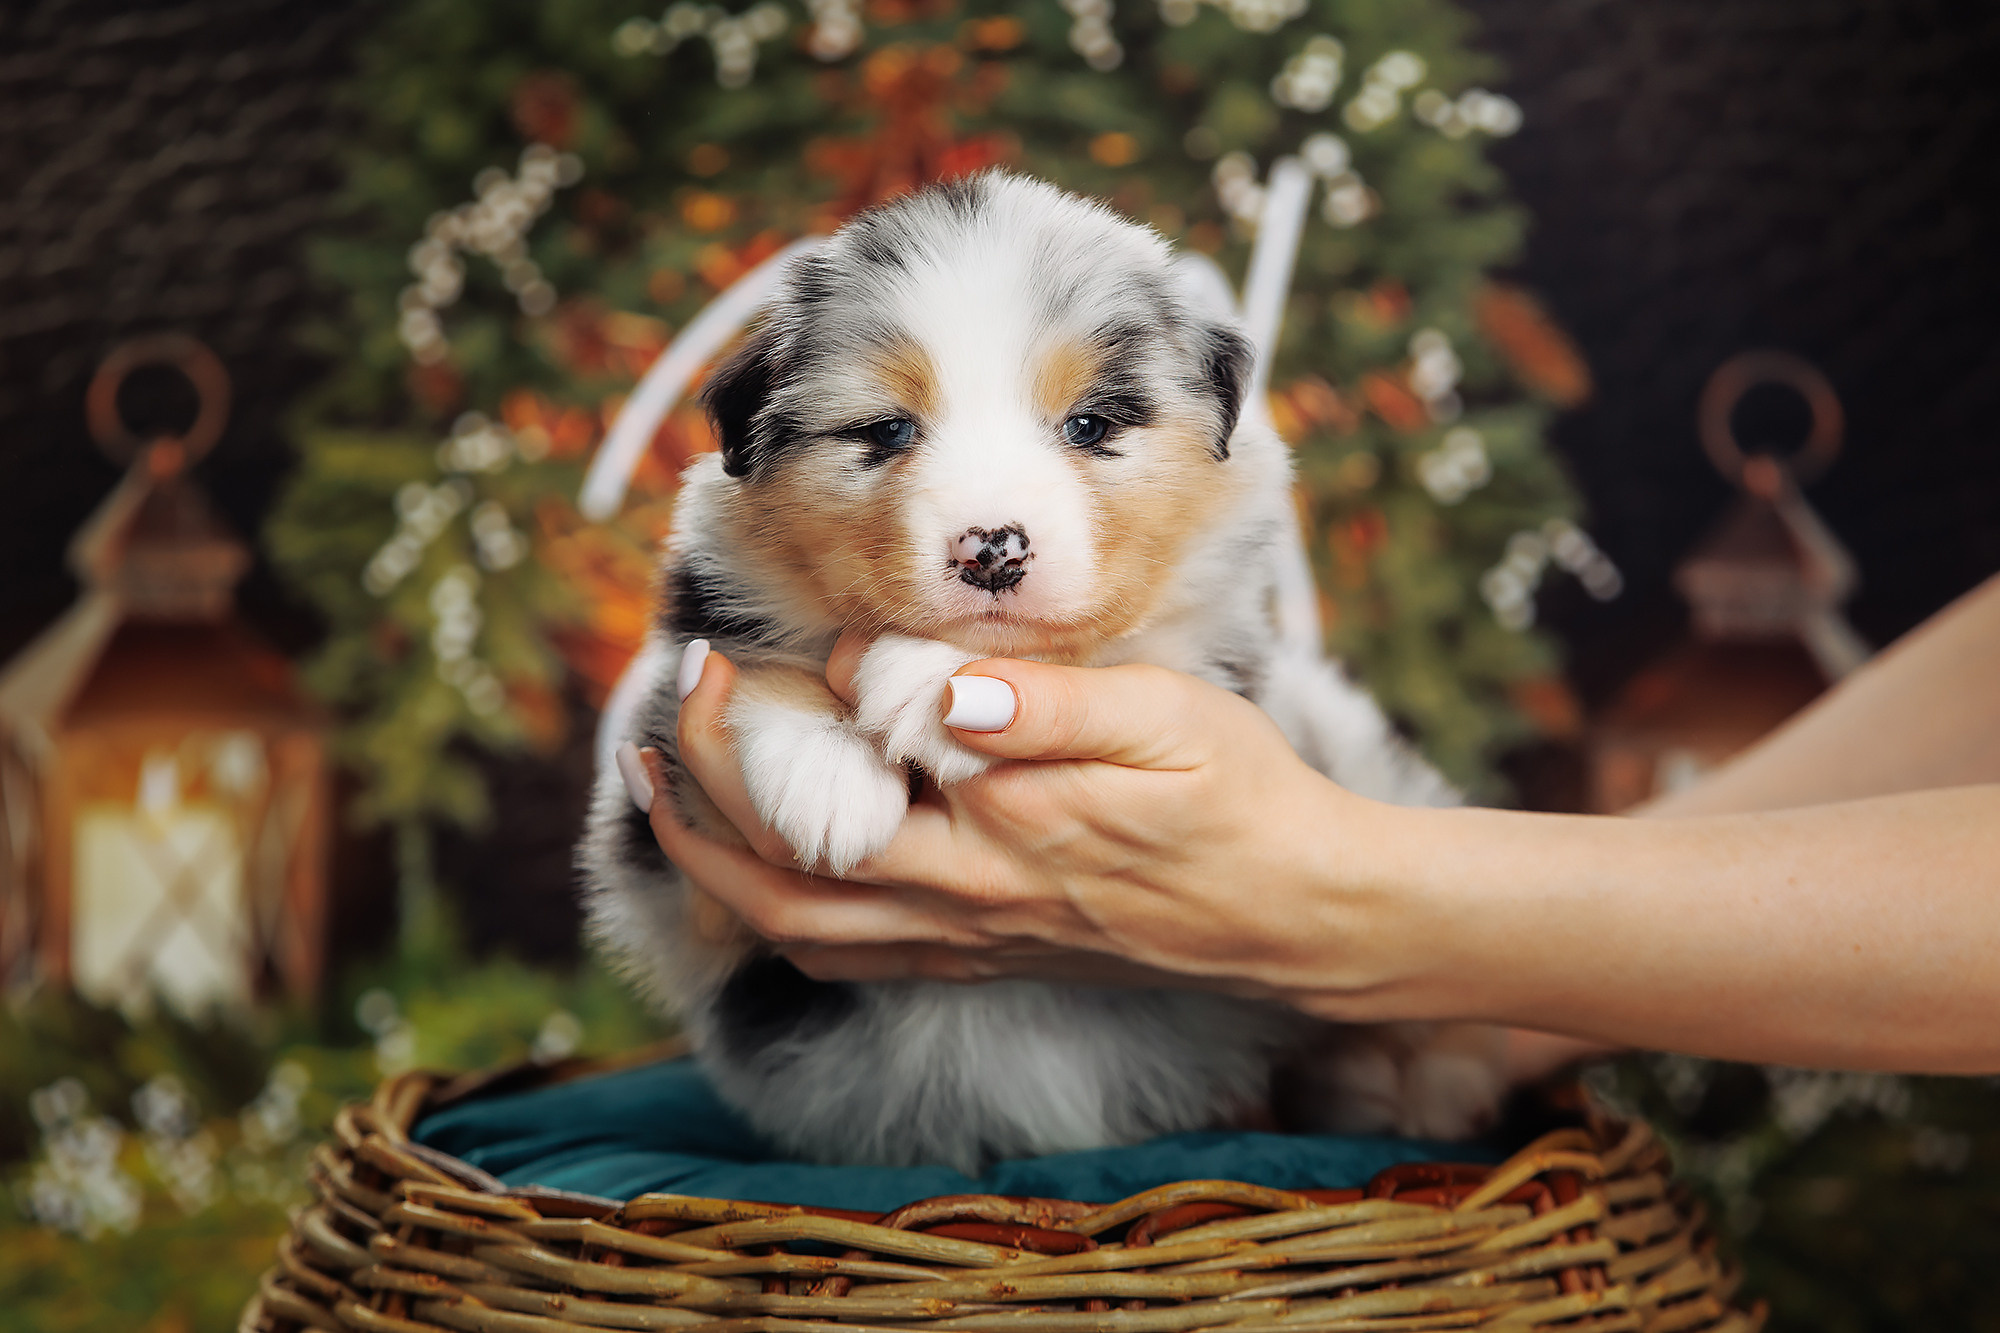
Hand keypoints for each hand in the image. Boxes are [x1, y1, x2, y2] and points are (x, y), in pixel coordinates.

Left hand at [639, 632, 1416, 1014]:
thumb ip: (1043, 701)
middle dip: (698, 786)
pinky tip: (762, 866)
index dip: (784, 700)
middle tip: (677, 700)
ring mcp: (966, 938)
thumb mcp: (1164, 721)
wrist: (1294, 915)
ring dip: (709, 861)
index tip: (774, 645)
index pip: (842, 769)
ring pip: (791, 925)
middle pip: (778, 865)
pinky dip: (771, 913)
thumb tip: (926, 681)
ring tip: (668, 791)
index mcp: (1002, 826)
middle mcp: (964, 897)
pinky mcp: (979, 956)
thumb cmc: (1239, 799)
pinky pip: (841, 955)